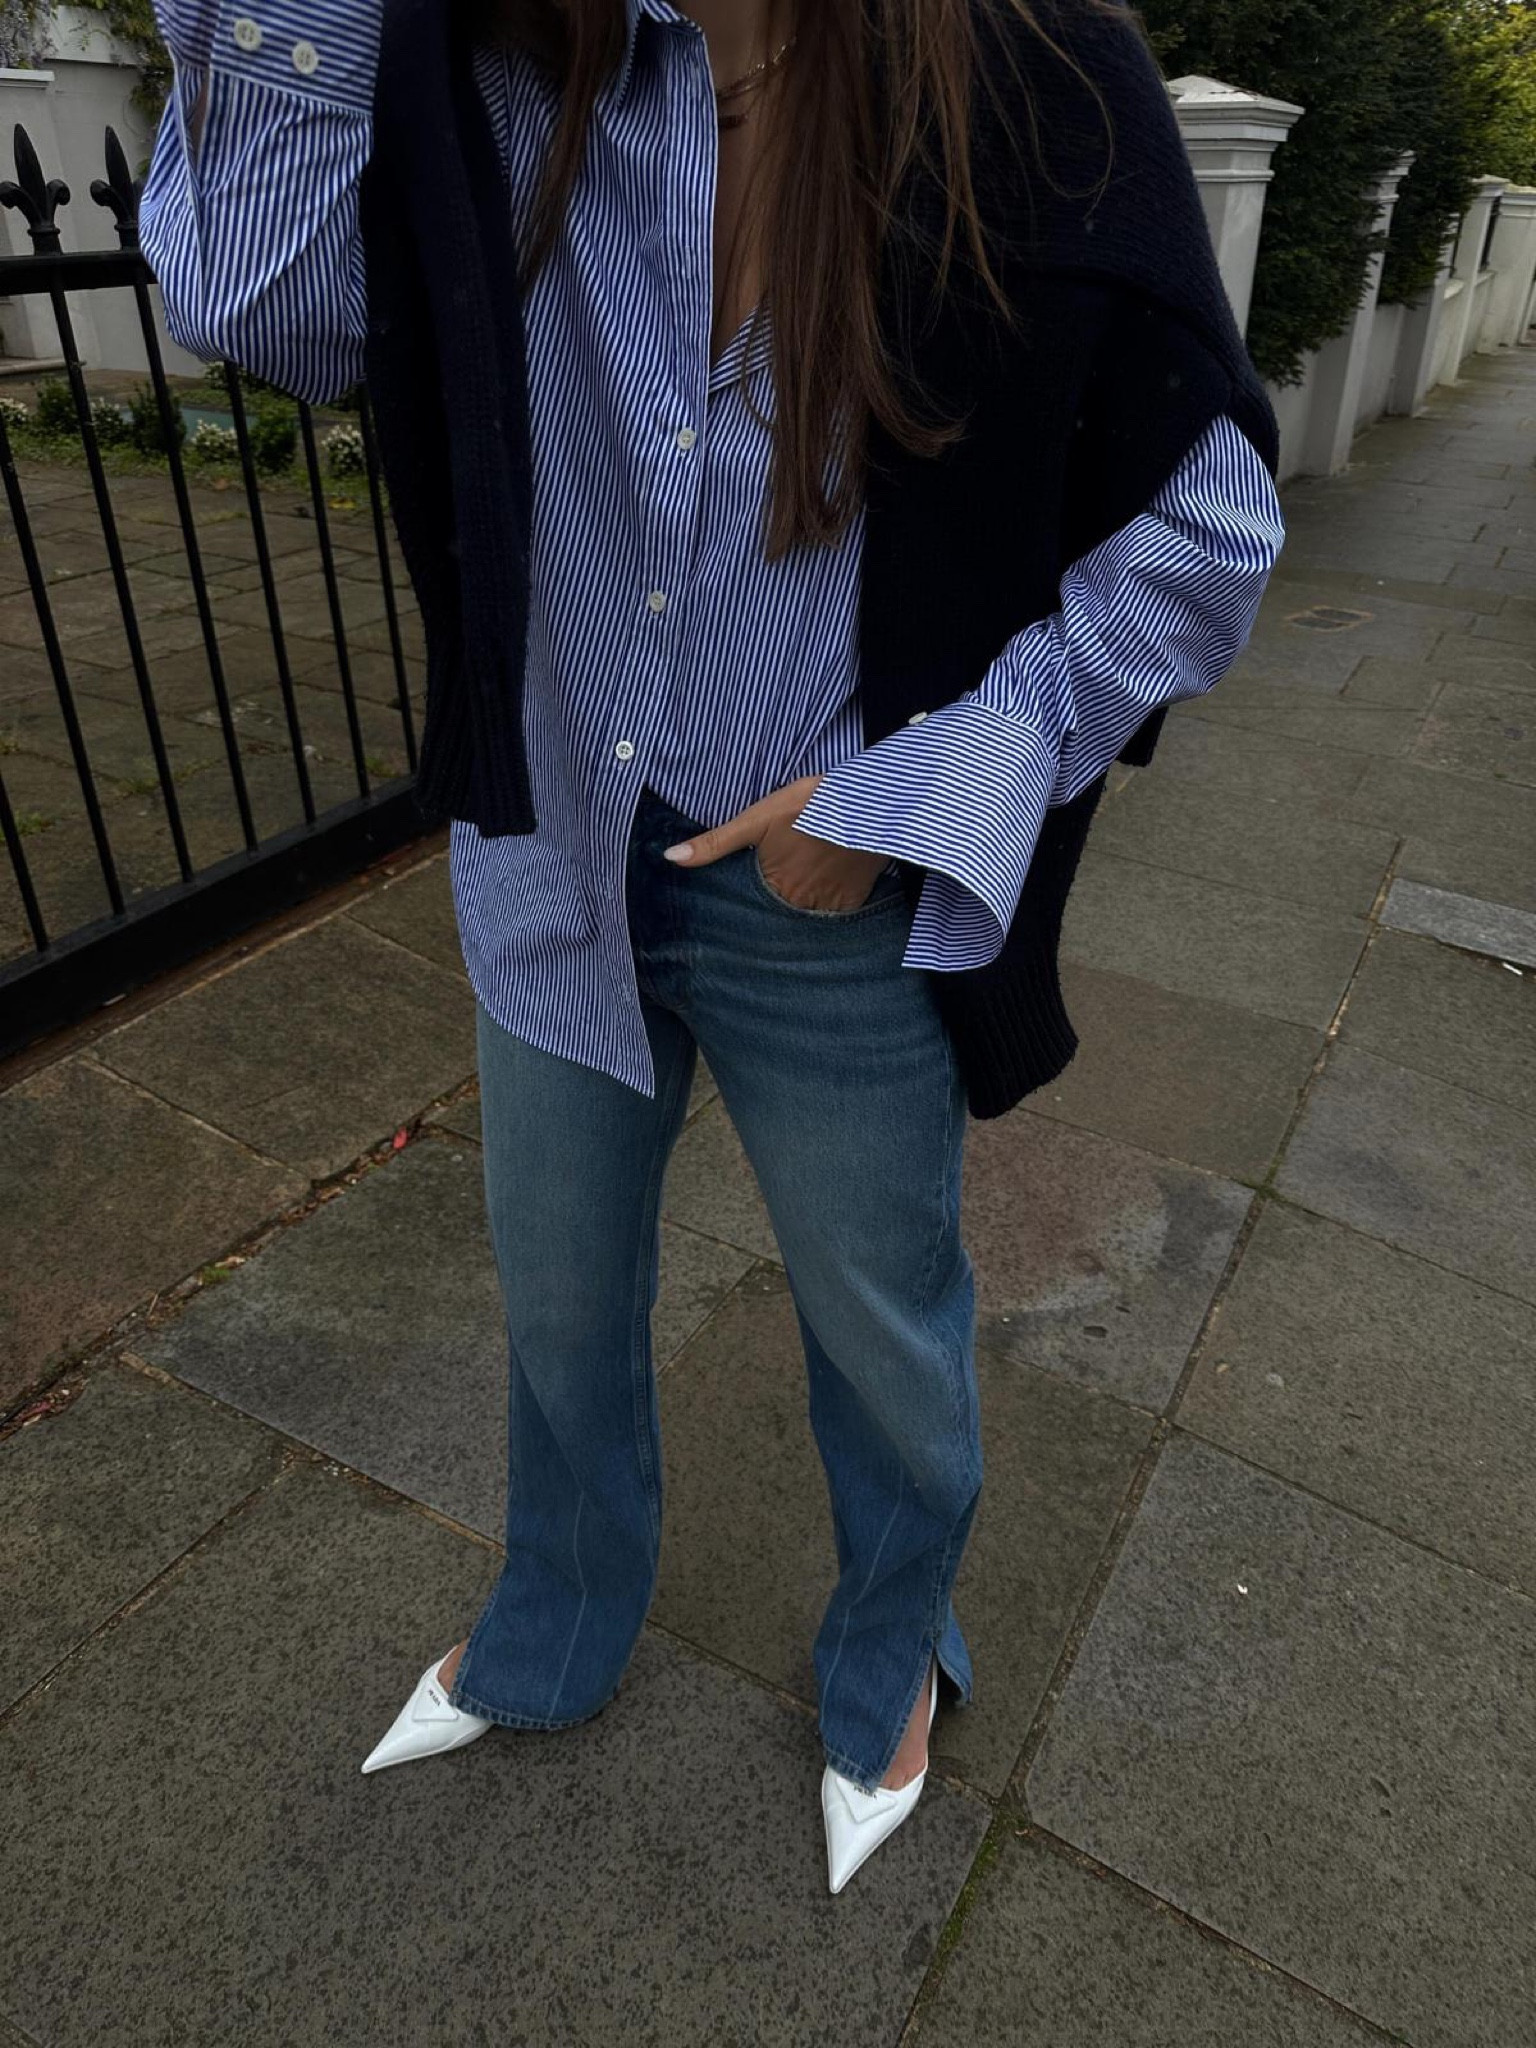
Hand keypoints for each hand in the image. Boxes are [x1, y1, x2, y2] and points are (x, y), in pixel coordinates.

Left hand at [663, 774, 892, 911]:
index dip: (747, 906)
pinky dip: (828, 907)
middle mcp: (799, 905)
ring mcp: (829, 907)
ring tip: (798, 892)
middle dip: (774, 910)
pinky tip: (824, 890)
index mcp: (772, 888)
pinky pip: (836, 916)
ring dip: (800, 909)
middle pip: (779, 915)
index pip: (751, 909)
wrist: (868, 804)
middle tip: (778, 891)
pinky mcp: (855, 902)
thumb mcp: (757, 819)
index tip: (747, 901)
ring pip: (806, 917)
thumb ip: (715, 843)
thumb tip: (670, 858)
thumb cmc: (810, 806)